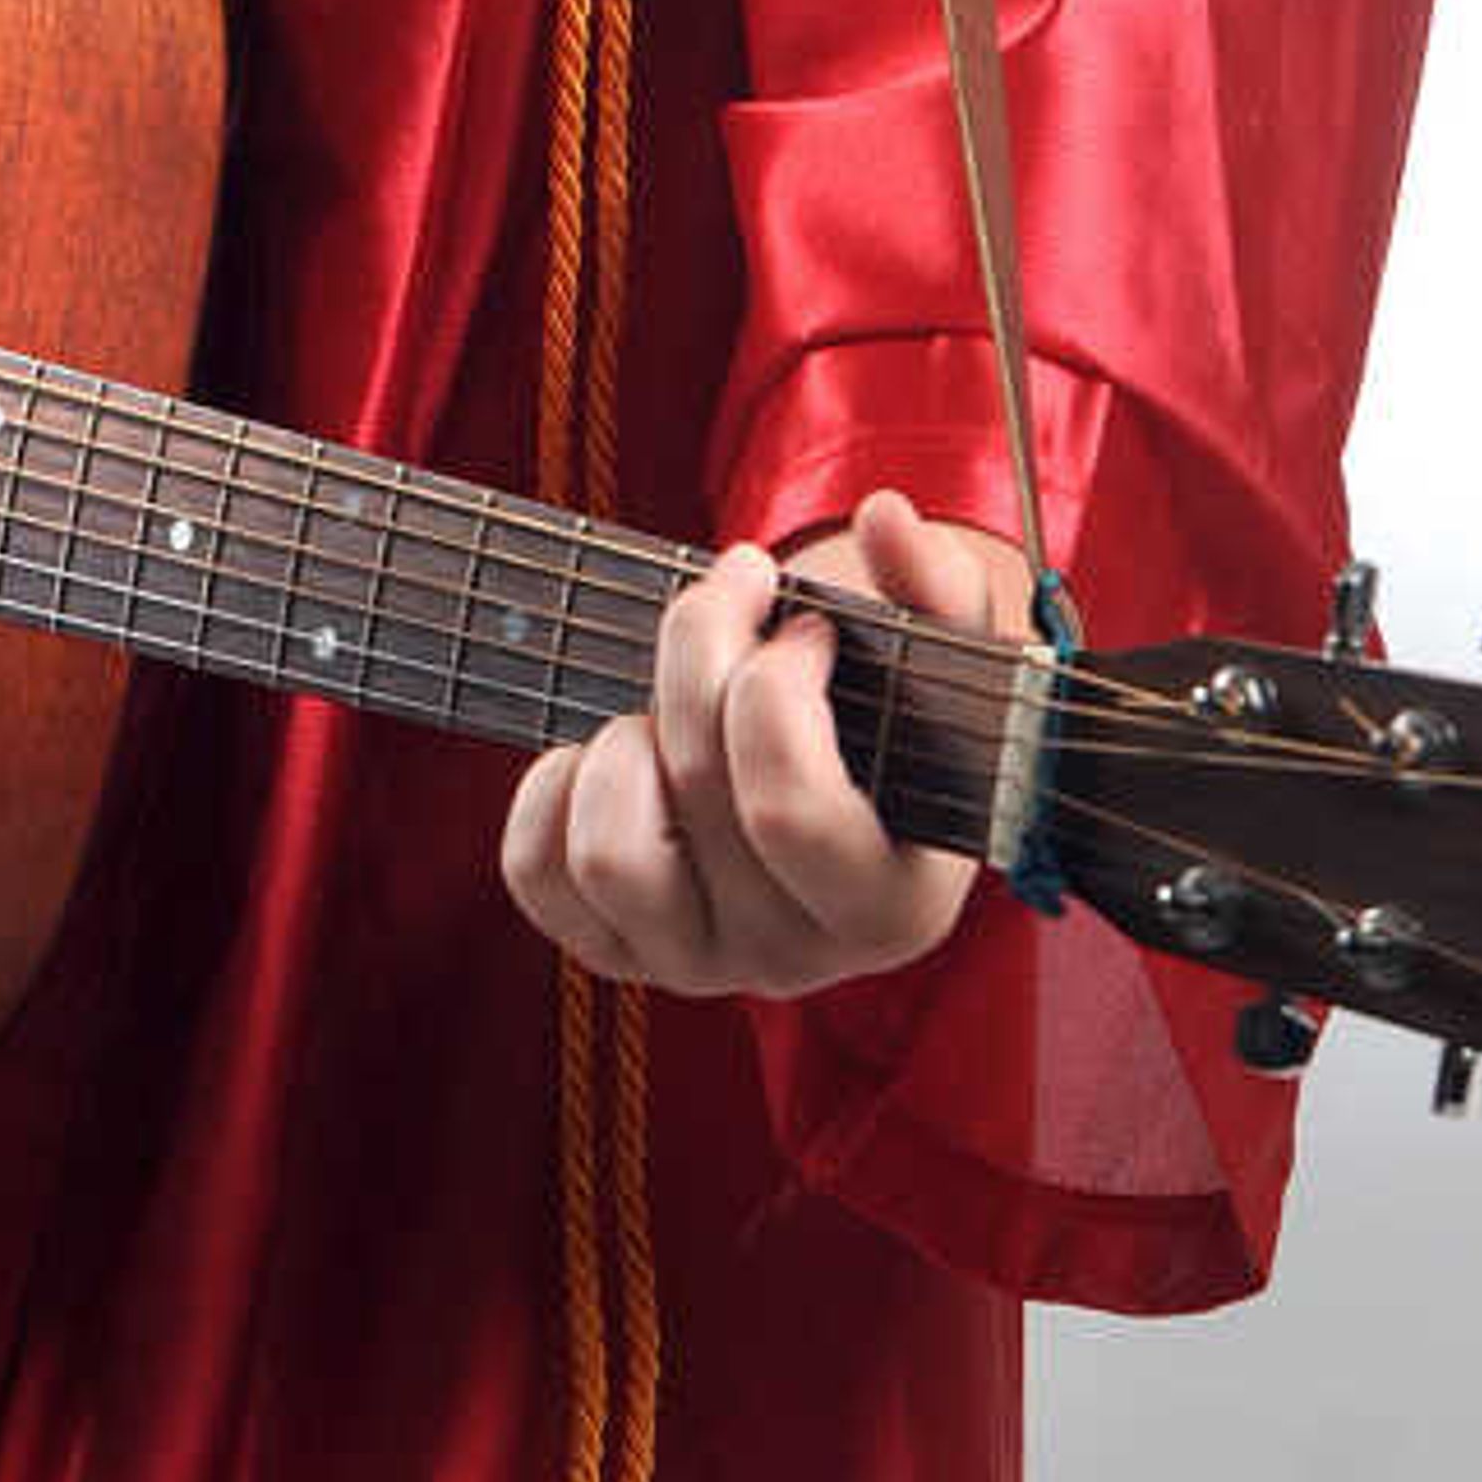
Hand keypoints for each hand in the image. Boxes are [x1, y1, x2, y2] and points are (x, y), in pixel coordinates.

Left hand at [497, 488, 1031, 998]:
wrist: (831, 787)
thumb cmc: (896, 715)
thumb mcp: (946, 658)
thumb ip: (940, 584)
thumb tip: (884, 518)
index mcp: (893, 907)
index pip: (788, 808)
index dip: (775, 685)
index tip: (806, 622)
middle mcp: (793, 957)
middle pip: (697, 786)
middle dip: (701, 647)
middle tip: (732, 595)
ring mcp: (695, 963)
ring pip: (609, 854)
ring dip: (625, 739)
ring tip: (667, 702)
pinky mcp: (611, 950)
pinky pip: (535, 873)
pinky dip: (554, 788)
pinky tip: (618, 744)